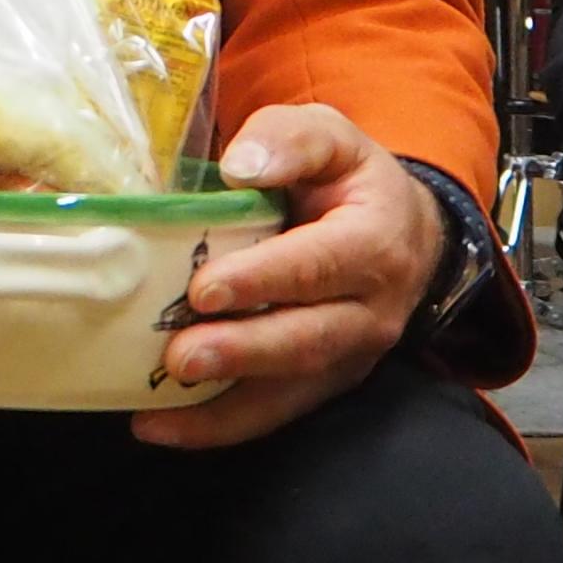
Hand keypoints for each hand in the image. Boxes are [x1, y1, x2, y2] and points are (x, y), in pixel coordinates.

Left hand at [132, 104, 441, 449]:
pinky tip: (158, 427)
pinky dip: (218, 426)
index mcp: (375, 242)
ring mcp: (350, 353)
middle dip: (242, 352)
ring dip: (224, 407)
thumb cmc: (348, 179)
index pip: (319, 265)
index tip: (205, 289)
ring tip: (160, 408)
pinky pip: (276, 412)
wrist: (404, 231)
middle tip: (180, 357)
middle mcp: (371, 310)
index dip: (263, 280)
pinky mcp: (325, 380)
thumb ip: (289, 140)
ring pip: (292, 390)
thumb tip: (240, 167)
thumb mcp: (330, 135)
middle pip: (307, 339)